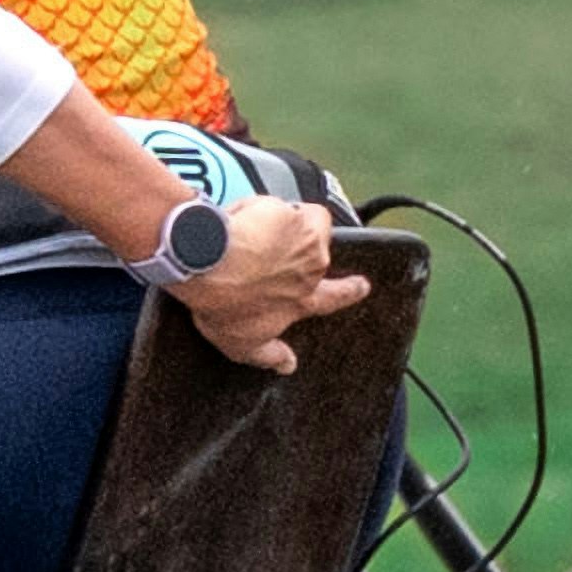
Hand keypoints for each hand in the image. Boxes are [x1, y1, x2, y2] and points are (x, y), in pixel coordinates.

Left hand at [179, 198, 364, 374]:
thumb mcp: (241, 343)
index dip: (349, 290)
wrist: (208, 265)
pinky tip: (241, 219)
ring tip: (243, 233)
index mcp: (301, 300)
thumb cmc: (221, 305)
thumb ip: (269, 353)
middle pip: (316, 252)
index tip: (363, 285)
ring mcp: (306, 240)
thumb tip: (287, 366)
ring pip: (297, 222)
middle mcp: (312, 270)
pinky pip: (281, 205)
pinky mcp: (294, 213)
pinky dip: (262, 209)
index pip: (332, 297)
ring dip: (275, 224)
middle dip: (301, 244)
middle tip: (282, 243)